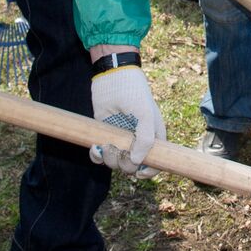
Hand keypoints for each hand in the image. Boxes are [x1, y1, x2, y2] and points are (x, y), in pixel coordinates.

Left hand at [90, 61, 166, 177]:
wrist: (112, 77)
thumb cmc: (134, 93)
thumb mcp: (146, 114)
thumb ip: (146, 139)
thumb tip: (136, 163)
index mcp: (153, 138)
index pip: (155, 163)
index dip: (149, 172)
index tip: (138, 173)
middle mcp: (137, 142)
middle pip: (132, 167)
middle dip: (123, 163)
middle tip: (117, 149)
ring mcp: (120, 140)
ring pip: (114, 163)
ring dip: (108, 158)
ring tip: (105, 144)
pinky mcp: (104, 136)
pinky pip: (100, 156)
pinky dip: (96, 156)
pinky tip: (95, 146)